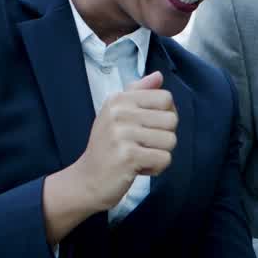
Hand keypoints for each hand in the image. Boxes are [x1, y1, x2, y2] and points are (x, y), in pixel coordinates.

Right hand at [42, 72, 177, 243]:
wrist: (86, 181)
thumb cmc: (107, 147)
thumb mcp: (117, 114)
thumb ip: (139, 93)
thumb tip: (159, 75)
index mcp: (119, 99)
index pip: (165, 98)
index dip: (165, 115)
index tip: (148, 128)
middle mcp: (119, 113)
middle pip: (172, 119)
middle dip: (163, 137)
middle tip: (142, 146)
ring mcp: (122, 134)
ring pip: (171, 140)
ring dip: (159, 153)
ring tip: (139, 157)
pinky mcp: (128, 156)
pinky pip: (164, 159)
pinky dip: (156, 168)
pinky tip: (138, 168)